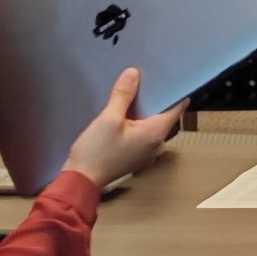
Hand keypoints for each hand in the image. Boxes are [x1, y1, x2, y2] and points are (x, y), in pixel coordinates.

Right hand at [60, 68, 183, 188]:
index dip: (174, 89)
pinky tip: (125, 111)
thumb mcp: (108, 119)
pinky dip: (136, 121)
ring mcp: (147, 152)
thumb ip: (123, 95)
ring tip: (134, 91)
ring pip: (151, 123)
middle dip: (155, 97)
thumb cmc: (96, 152)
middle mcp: (158, 144)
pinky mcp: (135, 155)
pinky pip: (142, 132)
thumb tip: (134, 73)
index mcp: (157, 134)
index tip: (168, 74)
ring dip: (143, 109)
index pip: (177, 106)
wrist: (79, 182)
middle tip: (146, 78)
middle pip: (164, 113)